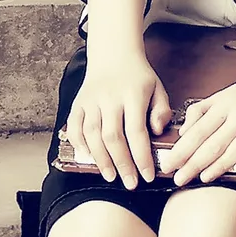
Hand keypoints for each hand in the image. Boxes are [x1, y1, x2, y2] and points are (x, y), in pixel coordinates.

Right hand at [65, 52, 173, 188]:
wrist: (113, 53)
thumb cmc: (138, 76)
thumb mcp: (158, 88)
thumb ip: (161, 111)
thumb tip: (157, 132)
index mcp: (133, 94)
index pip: (137, 131)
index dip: (141, 157)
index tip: (148, 176)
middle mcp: (109, 97)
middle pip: (112, 137)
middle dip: (122, 164)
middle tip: (130, 183)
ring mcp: (91, 99)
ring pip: (92, 134)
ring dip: (101, 159)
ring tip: (111, 176)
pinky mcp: (78, 102)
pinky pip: (74, 126)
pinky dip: (79, 144)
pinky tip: (88, 158)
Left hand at [164, 64, 235, 186]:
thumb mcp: (227, 94)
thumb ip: (203, 111)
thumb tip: (183, 132)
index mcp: (225, 103)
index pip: (198, 129)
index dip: (182, 148)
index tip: (168, 164)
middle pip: (213, 141)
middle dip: (193, 162)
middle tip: (178, 178)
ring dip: (218, 165)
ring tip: (202, 178)